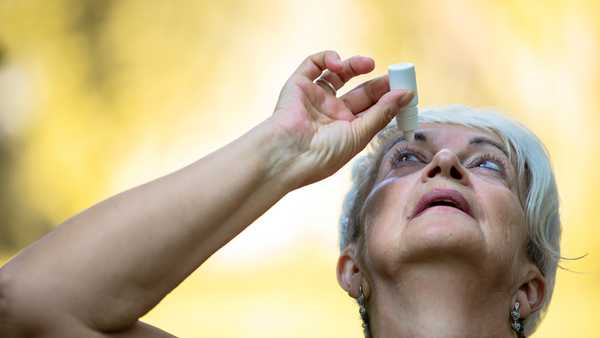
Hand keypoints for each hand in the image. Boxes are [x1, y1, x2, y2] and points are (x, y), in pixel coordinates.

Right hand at [266, 50, 412, 189]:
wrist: (289, 154)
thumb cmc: (324, 153)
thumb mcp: (360, 135)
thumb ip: (382, 112)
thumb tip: (408, 94)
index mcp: (346, 131)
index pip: (372, 110)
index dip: (388, 98)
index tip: (405, 89)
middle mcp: (331, 114)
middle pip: (360, 92)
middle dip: (378, 83)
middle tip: (394, 74)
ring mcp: (314, 98)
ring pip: (338, 75)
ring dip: (354, 66)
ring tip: (368, 64)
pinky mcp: (298, 85)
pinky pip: (313, 64)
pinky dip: (327, 58)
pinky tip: (338, 63)